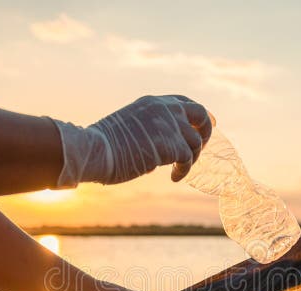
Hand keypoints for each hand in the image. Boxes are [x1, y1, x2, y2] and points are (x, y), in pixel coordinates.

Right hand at [52, 95, 211, 186]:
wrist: (94, 150)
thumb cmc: (103, 146)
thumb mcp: (128, 128)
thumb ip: (148, 130)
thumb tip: (161, 151)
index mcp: (151, 103)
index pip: (182, 102)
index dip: (197, 114)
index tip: (206, 124)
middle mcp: (163, 109)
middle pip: (200, 113)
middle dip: (206, 130)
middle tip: (202, 148)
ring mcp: (169, 125)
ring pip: (196, 141)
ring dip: (191, 158)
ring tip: (178, 170)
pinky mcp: (171, 145)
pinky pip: (189, 159)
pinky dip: (184, 171)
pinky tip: (175, 178)